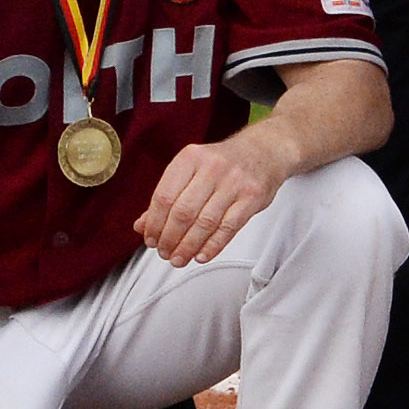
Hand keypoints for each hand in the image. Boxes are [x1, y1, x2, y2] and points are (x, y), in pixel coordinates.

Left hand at [136, 131, 291, 265]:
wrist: (266, 150)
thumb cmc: (225, 162)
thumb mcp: (192, 169)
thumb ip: (168, 196)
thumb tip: (142, 225)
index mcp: (190, 158)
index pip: (164, 197)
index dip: (154, 224)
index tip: (151, 239)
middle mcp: (212, 167)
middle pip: (183, 212)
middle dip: (170, 239)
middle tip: (165, 252)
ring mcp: (235, 182)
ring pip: (205, 222)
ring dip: (188, 246)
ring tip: (180, 258)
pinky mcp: (253, 196)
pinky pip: (229, 227)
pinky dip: (213, 245)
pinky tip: (202, 255)